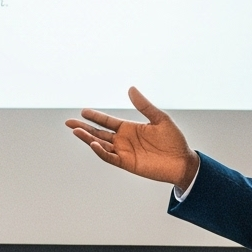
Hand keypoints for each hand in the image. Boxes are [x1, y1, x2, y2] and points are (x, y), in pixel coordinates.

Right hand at [67, 88, 198, 192]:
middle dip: (84, 127)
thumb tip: (131, 89)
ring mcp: (124, 152)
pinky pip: (110, 157)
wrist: (182, 161)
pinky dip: (101, 151)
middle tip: (69, 122)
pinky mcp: (127, 163)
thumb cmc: (174, 140)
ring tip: (76, 131)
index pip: (107, 122)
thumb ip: (144, 106)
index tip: (83, 111)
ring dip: (88, 139)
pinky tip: (94, 144)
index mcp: (129, 129)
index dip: (95, 117)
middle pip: (98, 133)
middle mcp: (123, 140)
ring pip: (100, 145)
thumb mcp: (160, 118)